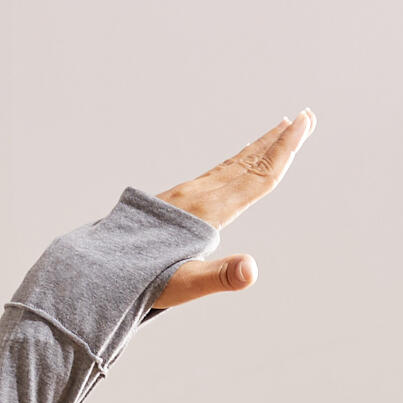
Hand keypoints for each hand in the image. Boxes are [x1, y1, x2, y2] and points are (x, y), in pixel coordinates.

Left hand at [149, 109, 314, 310]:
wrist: (97, 271)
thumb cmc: (140, 285)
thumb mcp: (184, 286)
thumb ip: (220, 276)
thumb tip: (251, 270)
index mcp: (208, 213)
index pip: (256, 178)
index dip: (284, 152)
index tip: (304, 125)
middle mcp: (198, 196)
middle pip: (248, 163)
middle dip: (278, 141)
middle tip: (306, 116)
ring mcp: (184, 196)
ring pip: (230, 165)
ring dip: (258, 147)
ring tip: (277, 129)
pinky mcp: (173, 201)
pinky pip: (214, 173)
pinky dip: (234, 161)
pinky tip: (236, 160)